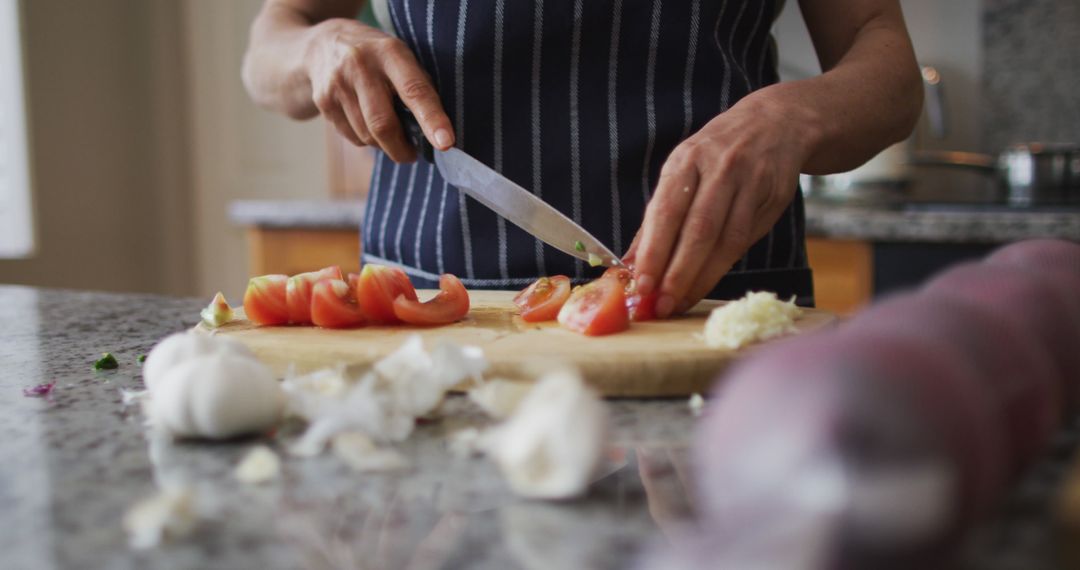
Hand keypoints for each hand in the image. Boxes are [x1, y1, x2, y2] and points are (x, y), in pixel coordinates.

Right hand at [303, 18, 453, 161]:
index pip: (415, 90)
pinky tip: (368, 125)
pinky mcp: (323, 102)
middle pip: (383, 124)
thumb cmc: (376, 56)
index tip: (446, 143)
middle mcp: (360, 66)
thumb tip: (437, 132)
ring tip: (390, 135)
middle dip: (402, 148)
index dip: (432, 119)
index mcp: (389, 52)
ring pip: (367, 136)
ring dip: (385, 145)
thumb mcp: (400, 56)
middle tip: (413, 155)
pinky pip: (352, 138)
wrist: (322, 44)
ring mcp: (337, 84)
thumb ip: (417, 86)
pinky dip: (366, 141)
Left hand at [624, 94, 814, 316]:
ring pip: (725, 240)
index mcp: (686, 161)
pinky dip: (722, 267)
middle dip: (677, 273)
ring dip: (700, 278)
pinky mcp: (772, 198)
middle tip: (660, 304)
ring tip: (679, 303)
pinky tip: (705, 285)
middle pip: (698, 230)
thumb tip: (631, 262)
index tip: (640, 284)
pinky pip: (745, 240)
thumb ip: (658, 218)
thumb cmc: (716, 155)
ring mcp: (749, 183)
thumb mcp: (682, 172)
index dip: (654, 251)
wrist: (775, 124)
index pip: (667, 211)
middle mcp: (719, 169)